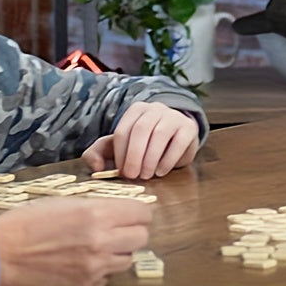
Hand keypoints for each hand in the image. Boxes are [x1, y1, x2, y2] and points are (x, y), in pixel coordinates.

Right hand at [0, 197, 151, 285]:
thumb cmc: (30, 222)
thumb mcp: (68, 202)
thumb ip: (101, 206)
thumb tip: (124, 210)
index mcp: (98, 214)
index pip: (143, 213)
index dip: (137, 212)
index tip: (130, 213)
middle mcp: (102, 241)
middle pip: (142, 237)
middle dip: (132, 231)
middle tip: (117, 229)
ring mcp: (95, 267)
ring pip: (128, 259)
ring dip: (119, 252)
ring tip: (97, 246)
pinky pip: (108, 276)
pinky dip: (102, 269)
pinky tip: (83, 262)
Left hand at [82, 102, 199, 179]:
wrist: (174, 140)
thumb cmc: (142, 145)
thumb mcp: (117, 148)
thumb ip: (97, 154)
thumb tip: (96, 167)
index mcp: (135, 110)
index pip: (123, 130)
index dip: (120, 153)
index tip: (120, 171)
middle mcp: (155, 108)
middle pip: (141, 129)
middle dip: (135, 155)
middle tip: (132, 176)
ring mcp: (174, 116)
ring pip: (160, 134)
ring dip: (150, 158)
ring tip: (146, 176)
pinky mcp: (189, 128)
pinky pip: (179, 143)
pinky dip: (168, 160)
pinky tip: (161, 171)